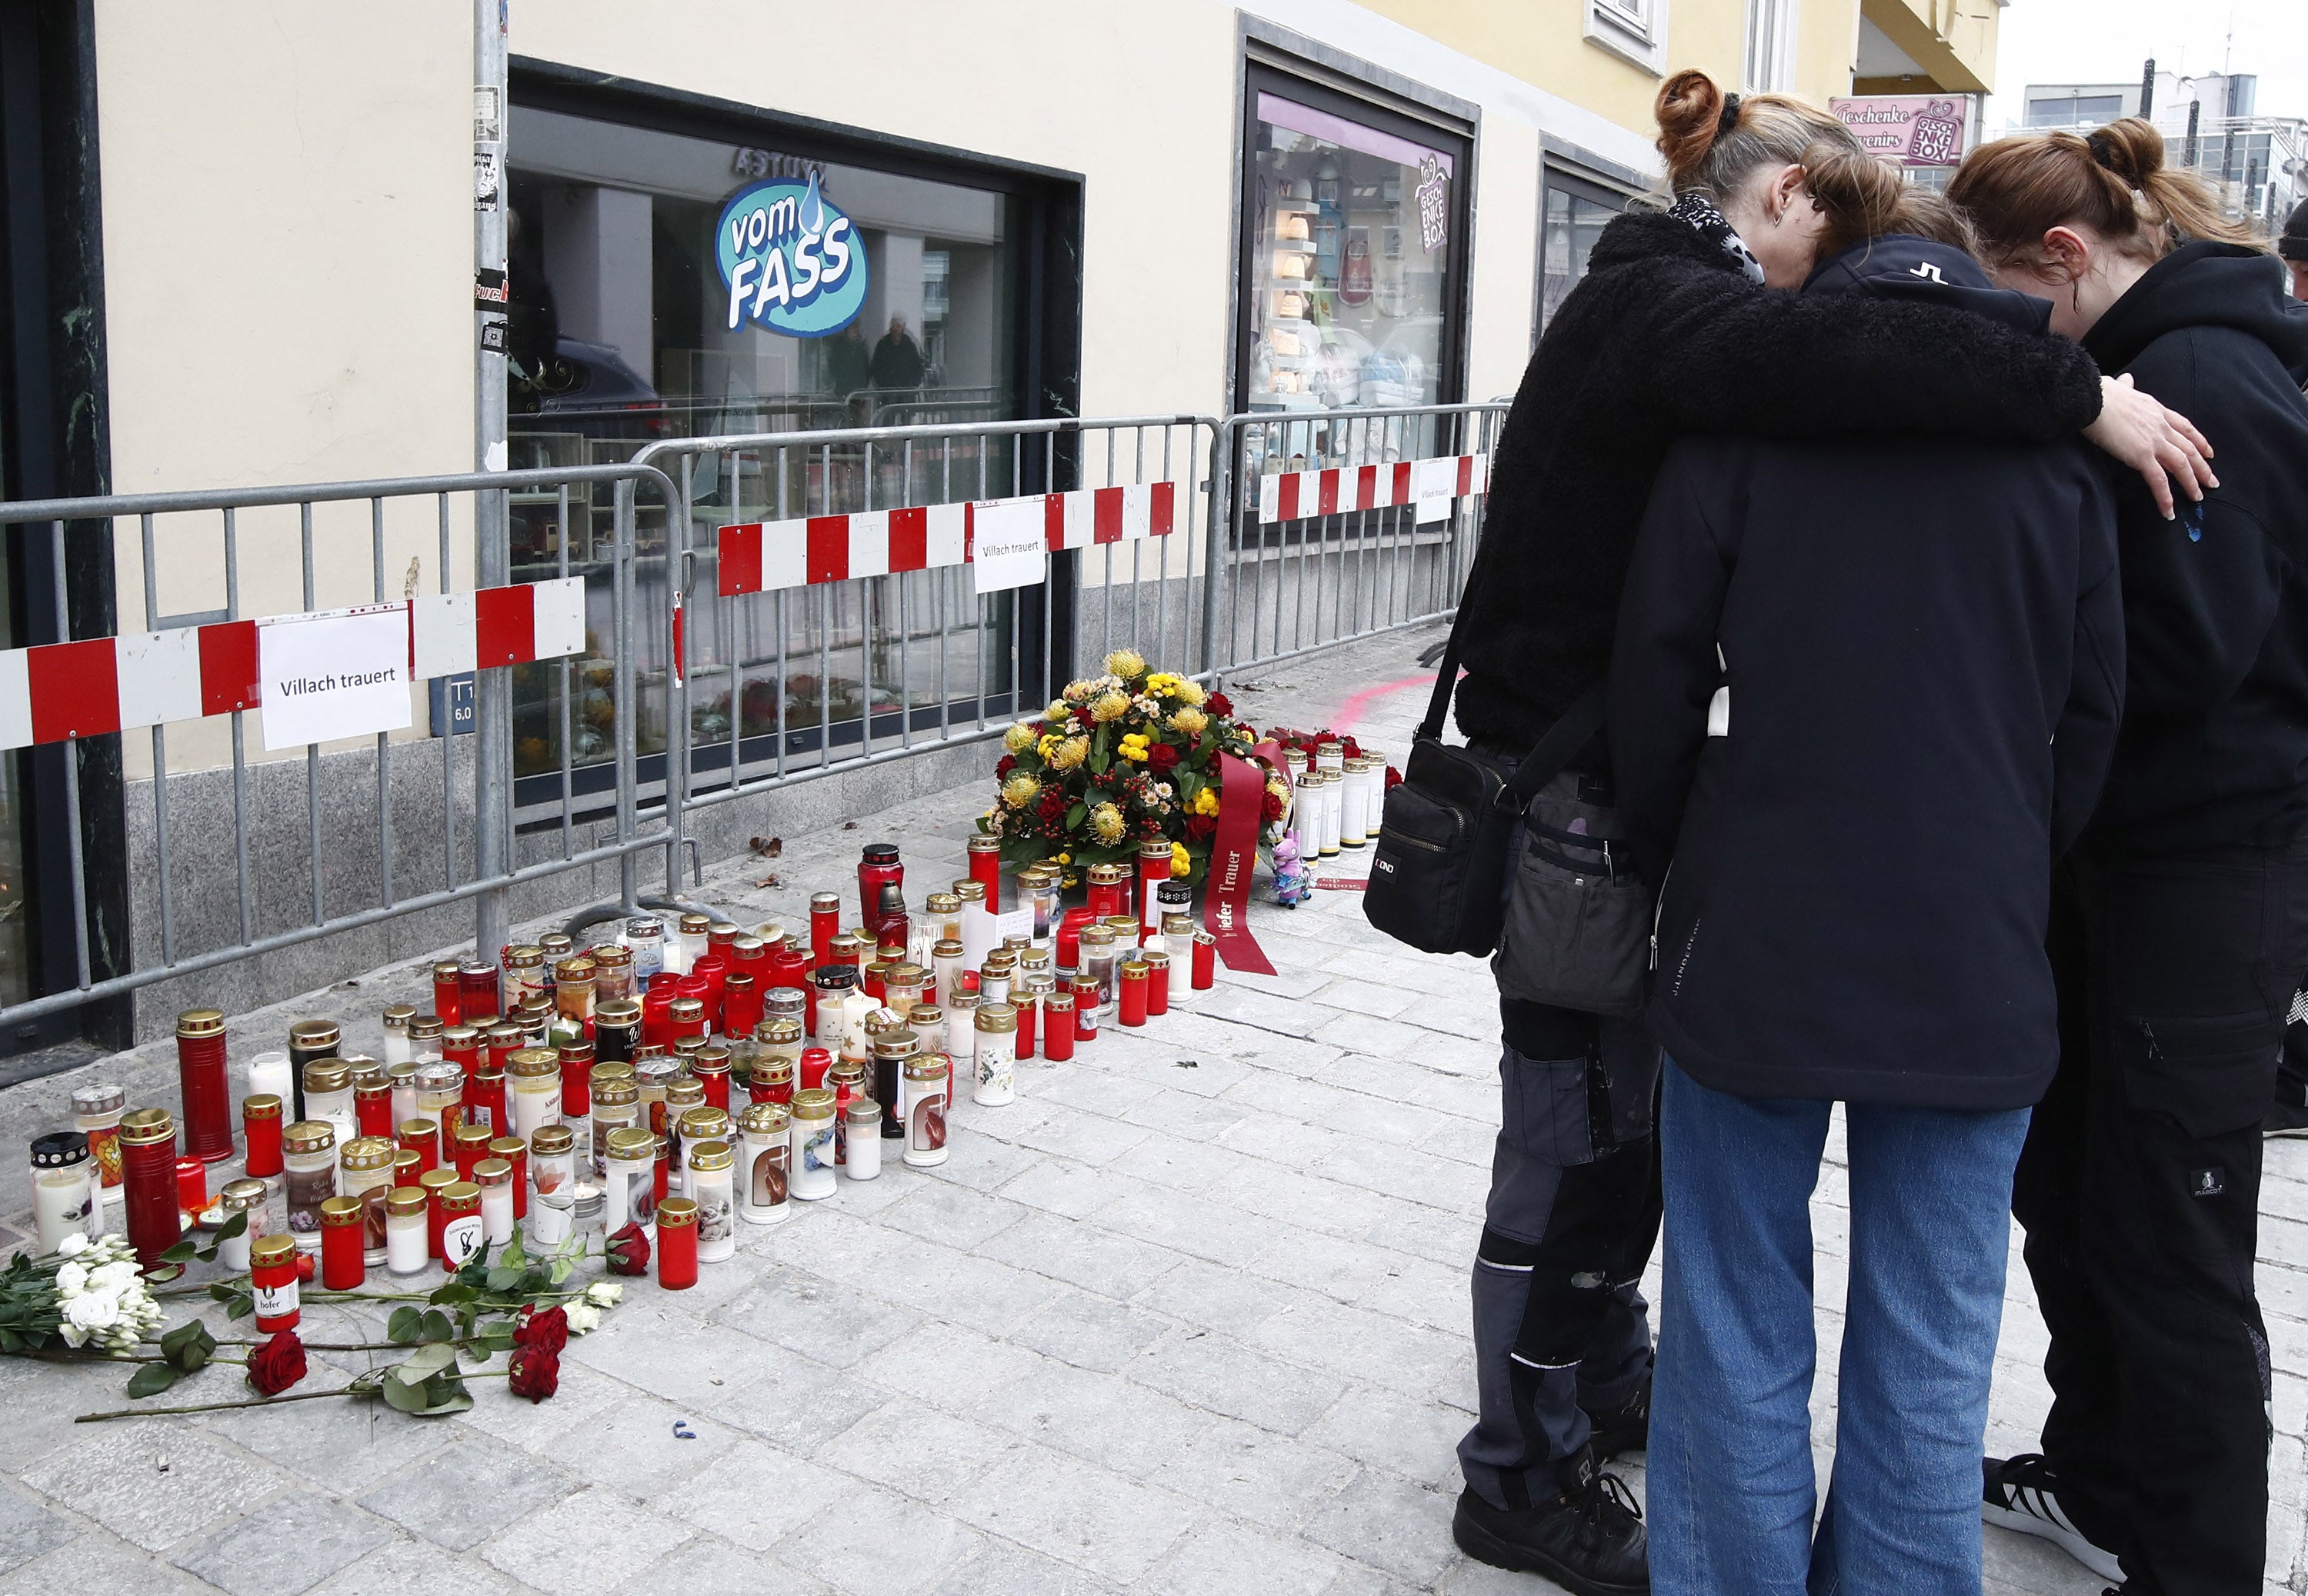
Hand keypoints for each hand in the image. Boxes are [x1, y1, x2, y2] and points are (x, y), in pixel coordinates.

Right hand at [2084, 374, 2216, 518]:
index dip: (2199, 441)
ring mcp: (2154, 441)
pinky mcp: (2142, 456)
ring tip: (2197, 498)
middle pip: (2190, 448)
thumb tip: (2125, 380)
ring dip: (2191, 483)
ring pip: (2182, 465)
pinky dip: (2165, 497)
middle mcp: (2161, 426)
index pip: (2185, 427)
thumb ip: (2125, 387)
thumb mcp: (2119, 387)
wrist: (2093, 399)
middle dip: (2203, 467)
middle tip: (2211, 482)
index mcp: (2156, 410)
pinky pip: (2158, 480)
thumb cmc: (2100, 393)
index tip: (2208, 453)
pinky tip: (2169, 510)